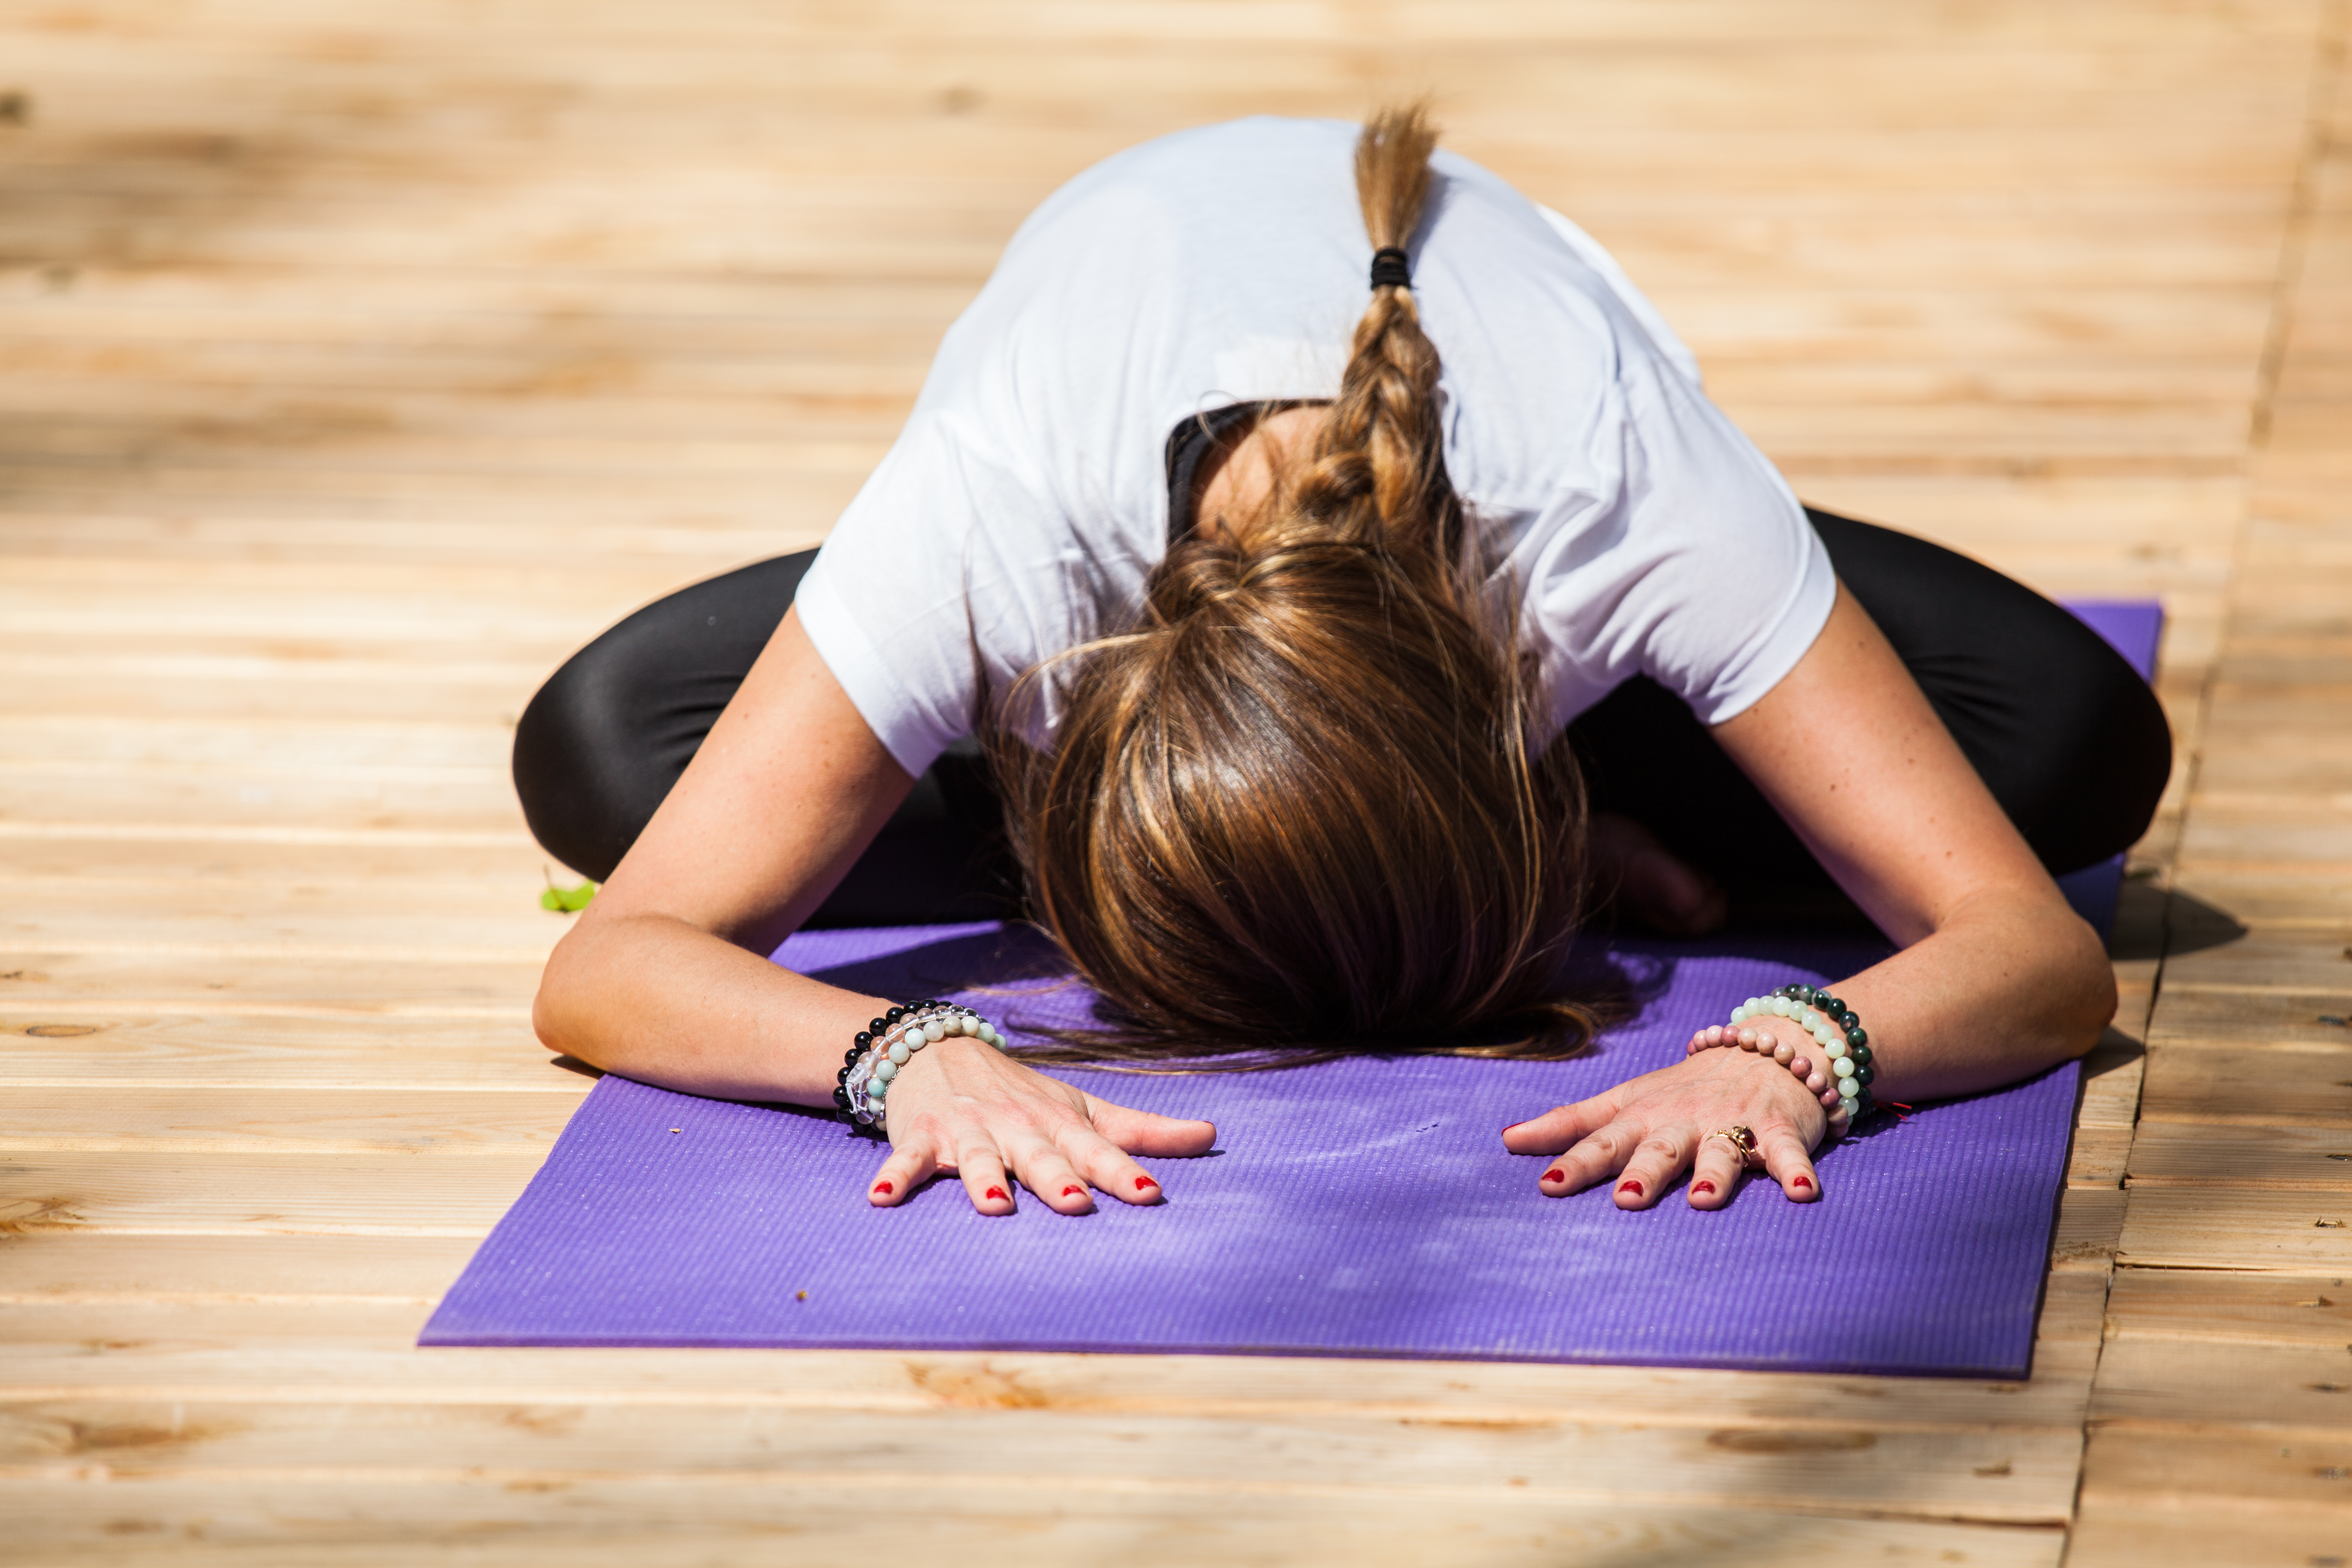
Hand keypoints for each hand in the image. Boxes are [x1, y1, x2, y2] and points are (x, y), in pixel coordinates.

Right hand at [865, 1037, 1216, 1214]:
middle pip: (1039, 1156)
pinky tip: (881, 1197)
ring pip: (977, 1158)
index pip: (1098, 1150)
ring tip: (993, 1205)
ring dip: (983, 1179)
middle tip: (1074, 1202)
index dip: (1124, 1172)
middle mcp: (1016, 1128)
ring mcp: (967, 1131)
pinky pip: (905, 1158)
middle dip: (1056, 1177)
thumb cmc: (1023, 1094)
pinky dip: (894, 1174)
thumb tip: (1213, 1135)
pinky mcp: (921, 1135)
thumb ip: (1145, 1130)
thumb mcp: (1084, 1107)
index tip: (1151, 1193)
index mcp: (1059, 1125)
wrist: (937, 1048)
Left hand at [1501, 1040, 1827, 1208]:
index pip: (1600, 1138)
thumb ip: (1572, 1123)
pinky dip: (1796, 1171)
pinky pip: (1787, 1152)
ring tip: (1703, 1199)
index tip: (1548, 1184)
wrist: (1767, 1049)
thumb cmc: (1684, 1088)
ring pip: (1722, 1149)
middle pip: (1659, 1148)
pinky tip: (1803, 1193)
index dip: (1574, 1159)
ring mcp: (1731, 1122)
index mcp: (1642, 1116)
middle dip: (1643, 1171)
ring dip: (1714, 1173)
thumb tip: (1506, 1139)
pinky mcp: (1780, 1129)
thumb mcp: (1626, 1100)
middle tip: (1626, 1199)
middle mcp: (1682, 1120)